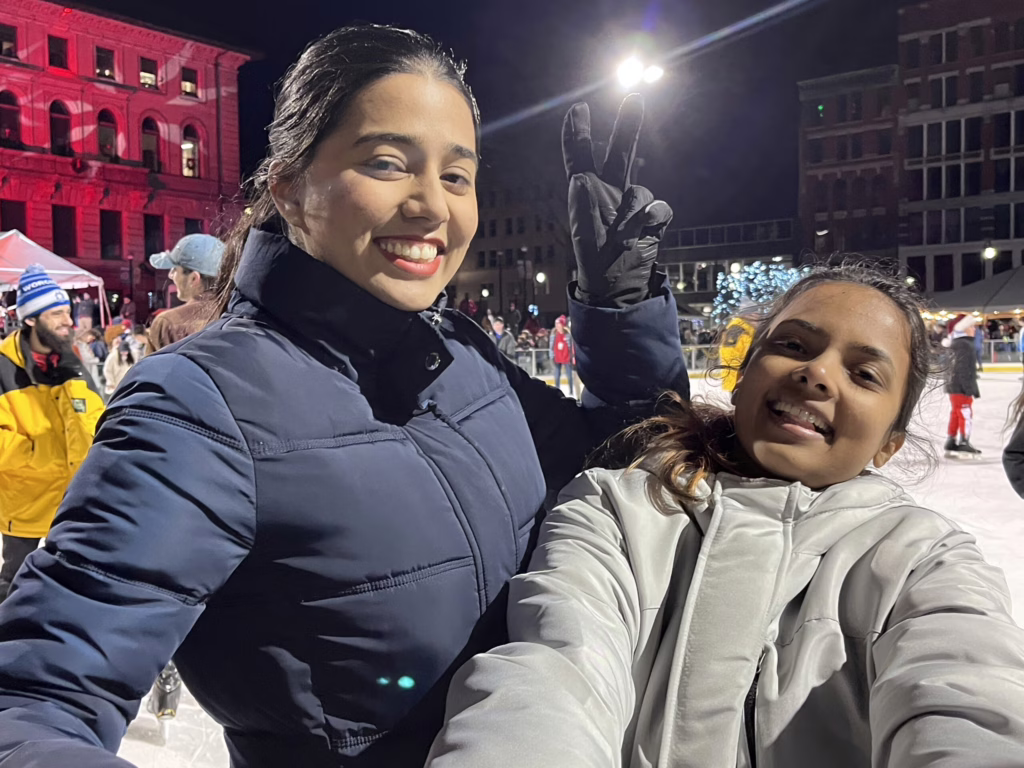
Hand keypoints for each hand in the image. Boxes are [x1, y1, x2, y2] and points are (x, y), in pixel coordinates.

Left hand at [562, 93, 672, 304]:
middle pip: (620, 153)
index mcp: (587, 191)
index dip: (577, 133)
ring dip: (633, 212)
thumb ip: (583, 203)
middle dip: (627, 126)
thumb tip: (581, 177)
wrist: (615, 283)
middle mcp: (610, 190)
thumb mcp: (583, 232)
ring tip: (621, 237)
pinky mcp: (653, 219)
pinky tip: (644, 231)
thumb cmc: (593, 257)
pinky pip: (660, 208)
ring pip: (642, 190)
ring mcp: (633, 204)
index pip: (580, 156)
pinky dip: (653, 217)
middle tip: (636, 98)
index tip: (577, 109)